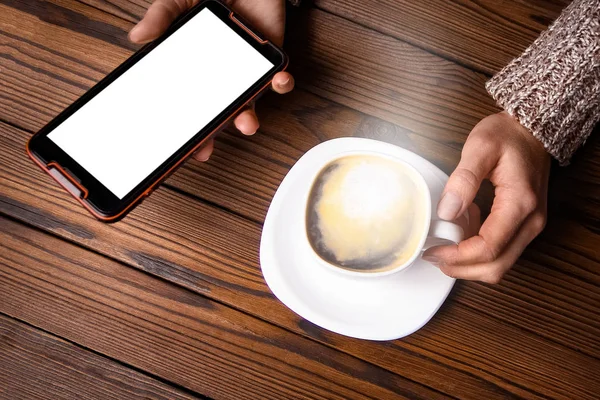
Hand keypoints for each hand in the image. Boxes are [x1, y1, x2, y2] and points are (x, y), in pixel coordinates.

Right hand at [129, 0, 294, 160]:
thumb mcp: (180, 2)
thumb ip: (162, 16)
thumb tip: (137, 37)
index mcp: (197, 69)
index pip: (190, 104)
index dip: (186, 126)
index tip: (177, 143)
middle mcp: (222, 77)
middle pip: (216, 113)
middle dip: (211, 134)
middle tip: (205, 149)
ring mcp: (247, 72)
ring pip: (249, 104)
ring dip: (248, 118)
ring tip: (245, 123)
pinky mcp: (272, 61)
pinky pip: (279, 80)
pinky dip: (281, 83)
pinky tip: (277, 80)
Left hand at [423, 112, 550, 282]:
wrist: (532, 129)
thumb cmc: (508, 135)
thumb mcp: (480, 147)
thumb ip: (463, 180)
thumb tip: (447, 211)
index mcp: (520, 204)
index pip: (488, 248)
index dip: (457, 257)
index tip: (434, 251)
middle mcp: (531, 222)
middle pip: (496, 267)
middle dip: (462, 268)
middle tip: (434, 256)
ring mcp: (530, 226)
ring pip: (500, 264)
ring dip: (470, 262)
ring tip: (445, 243)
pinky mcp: (524, 225)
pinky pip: (501, 251)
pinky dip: (478, 251)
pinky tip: (462, 230)